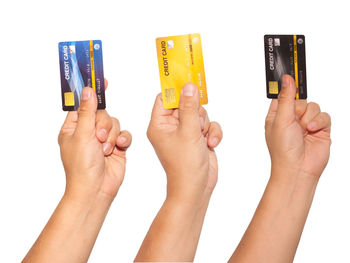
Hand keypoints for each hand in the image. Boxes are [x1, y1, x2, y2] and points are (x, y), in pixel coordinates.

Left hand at [58, 81, 131, 201]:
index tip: (102, 79)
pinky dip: (122, 140)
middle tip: (98, 138)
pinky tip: (119, 149)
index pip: (83, 104)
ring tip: (105, 150)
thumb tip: (88, 91)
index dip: (92, 93)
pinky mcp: (117, 147)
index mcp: (74, 128)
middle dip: (104, 125)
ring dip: (112, 136)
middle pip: (103, 113)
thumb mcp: (82, 135)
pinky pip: (124, 134)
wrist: (96, 189)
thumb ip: (88, 112)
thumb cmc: (81, 167)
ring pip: (115, 123)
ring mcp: (104, 139)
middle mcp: (89, 132)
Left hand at [147, 83, 222, 202]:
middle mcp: (171, 127)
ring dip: (205, 125)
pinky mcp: (197, 138)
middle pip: (185, 104)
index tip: (188, 82)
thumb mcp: (188, 131)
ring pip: (199, 114)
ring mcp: (185, 133)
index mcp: (159, 124)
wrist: (196, 188)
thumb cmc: (185, 165)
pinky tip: (210, 145)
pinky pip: (208, 125)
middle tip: (196, 124)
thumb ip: (190, 107)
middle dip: (196, 113)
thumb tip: (188, 86)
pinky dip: (212, 133)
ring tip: (202, 139)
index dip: (176, 90)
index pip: (164, 98)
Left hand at [265, 75, 330, 179]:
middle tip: (296, 120)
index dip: (287, 86)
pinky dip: (320, 122)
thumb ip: (286, 98)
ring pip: (314, 106)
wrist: (298, 169)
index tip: (292, 72)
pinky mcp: (320, 129)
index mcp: (277, 115)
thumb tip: (287, 78)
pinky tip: (313, 131)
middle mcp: (292, 118)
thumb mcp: (280, 120)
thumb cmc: (283, 149)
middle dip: (300, 109)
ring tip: (304, 130)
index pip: (283, 95)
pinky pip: (325, 115)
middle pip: (301, 99)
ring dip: (310, 117)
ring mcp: (306, 123)